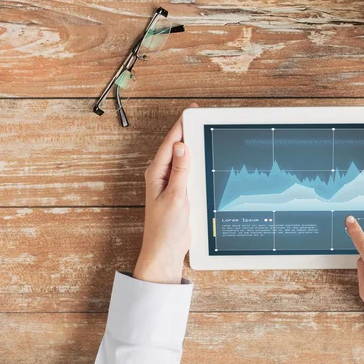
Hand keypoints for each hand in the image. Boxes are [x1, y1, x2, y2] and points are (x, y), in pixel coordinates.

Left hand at [133, 104, 196, 283]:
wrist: (166, 250)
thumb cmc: (165, 228)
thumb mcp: (176, 197)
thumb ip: (180, 171)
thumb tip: (182, 145)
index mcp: (157, 173)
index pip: (170, 143)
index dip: (182, 126)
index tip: (193, 112)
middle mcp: (163, 175)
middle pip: (177, 147)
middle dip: (189, 132)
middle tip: (204, 118)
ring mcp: (172, 183)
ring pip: (184, 158)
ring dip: (194, 147)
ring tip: (206, 131)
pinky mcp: (180, 191)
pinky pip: (190, 171)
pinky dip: (197, 162)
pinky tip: (206, 158)